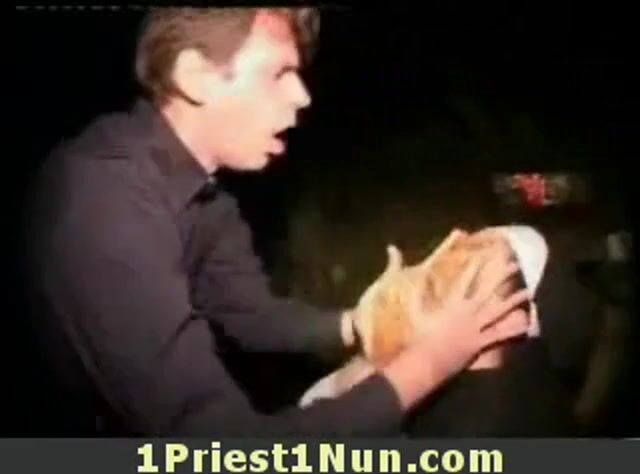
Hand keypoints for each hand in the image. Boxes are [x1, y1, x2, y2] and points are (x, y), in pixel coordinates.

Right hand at [411, 250, 529, 381]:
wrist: (426, 361)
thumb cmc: (420, 335)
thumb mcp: (416, 310)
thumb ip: (419, 292)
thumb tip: (418, 275)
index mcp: (452, 303)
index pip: (466, 280)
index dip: (476, 266)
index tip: (486, 254)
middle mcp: (466, 312)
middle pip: (488, 292)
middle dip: (501, 277)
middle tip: (515, 265)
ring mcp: (475, 328)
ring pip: (498, 311)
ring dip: (513, 301)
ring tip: (528, 292)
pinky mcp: (479, 342)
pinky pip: (499, 334)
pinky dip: (512, 330)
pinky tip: (526, 325)